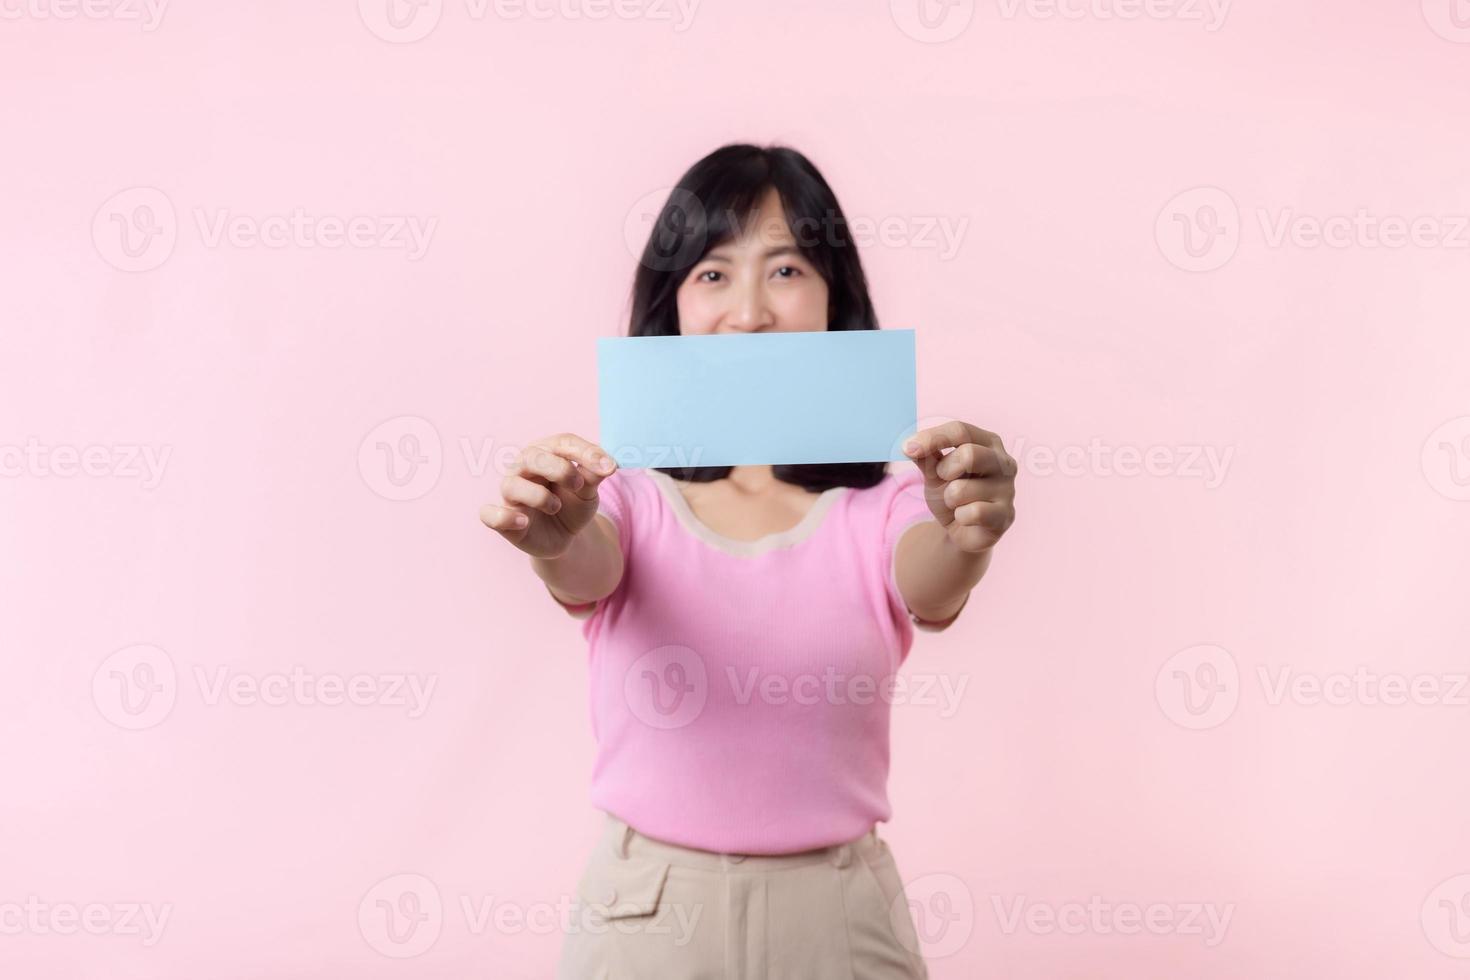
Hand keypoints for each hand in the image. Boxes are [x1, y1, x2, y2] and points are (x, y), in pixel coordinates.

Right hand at [479, 433, 617, 558]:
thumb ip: (595, 475)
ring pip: (512, 485)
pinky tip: (524, 521)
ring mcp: (511, 493)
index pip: (563, 443)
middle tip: (580, 485)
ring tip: (555, 506)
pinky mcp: (504, 519)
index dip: (586, 452)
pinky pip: (489, 514)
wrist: (566, 536)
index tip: (610, 468)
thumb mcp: (588, 491)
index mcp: (546, 452)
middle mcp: (523, 468)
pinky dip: (504, 517)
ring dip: (539, 496)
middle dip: (560, 469)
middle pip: (533, 456)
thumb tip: (608, 465)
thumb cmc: (573, 504)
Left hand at [902, 420, 1016, 553]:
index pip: (960, 430)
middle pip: (969, 454)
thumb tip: (910, 446)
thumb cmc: (953, 491)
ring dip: (949, 499)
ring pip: (962, 490)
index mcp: (988, 442)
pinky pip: (972, 513)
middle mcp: (1004, 462)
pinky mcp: (1005, 515)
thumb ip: (926, 455)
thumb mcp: (935, 471)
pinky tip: (967, 518)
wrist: (964, 528)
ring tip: (957, 502)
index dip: (932, 438)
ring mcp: (1008, 489)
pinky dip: (960, 517)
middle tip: (942, 478)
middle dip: (944, 469)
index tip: (907, 448)